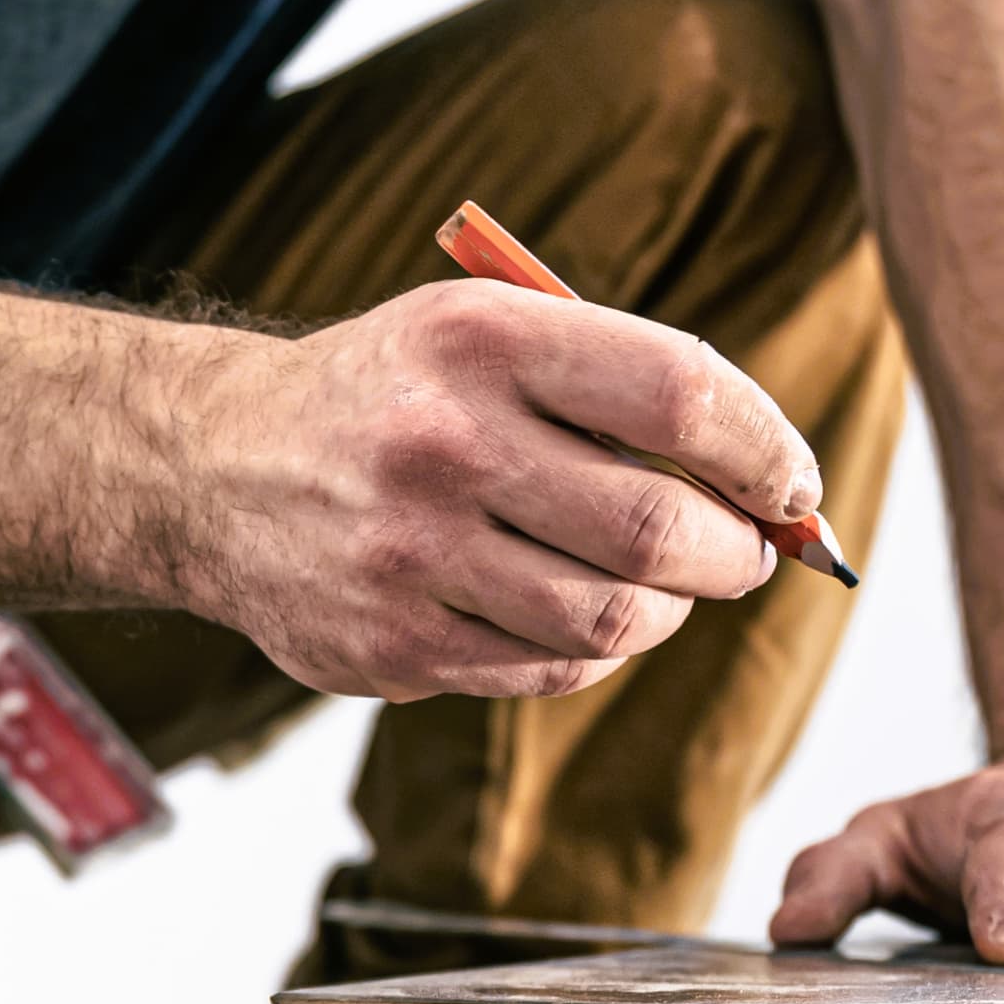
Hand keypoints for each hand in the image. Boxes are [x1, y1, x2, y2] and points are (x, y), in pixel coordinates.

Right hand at [175, 280, 819, 700]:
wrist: (211, 466)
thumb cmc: (389, 396)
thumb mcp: (481, 330)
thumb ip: (612, 383)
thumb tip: (768, 484)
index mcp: (483, 340)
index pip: (680, 396)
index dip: (766, 451)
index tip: (793, 484)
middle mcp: (444, 444)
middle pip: (657, 528)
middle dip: (736, 553)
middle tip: (748, 552)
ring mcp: (411, 555)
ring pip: (612, 620)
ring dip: (670, 611)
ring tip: (669, 589)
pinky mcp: (390, 645)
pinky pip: (545, 673)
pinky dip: (593, 654)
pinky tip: (582, 620)